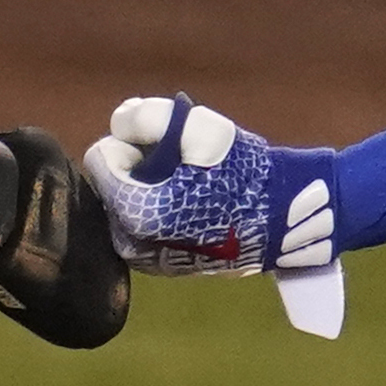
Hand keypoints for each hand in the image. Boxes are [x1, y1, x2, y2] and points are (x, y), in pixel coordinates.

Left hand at [79, 96, 340, 285]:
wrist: (284, 220)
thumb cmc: (241, 172)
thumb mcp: (198, 129)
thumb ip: (146, 118)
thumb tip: (117, 128)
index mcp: (135, 211)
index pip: (101, 160)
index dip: (131, 143)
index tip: (164, 146)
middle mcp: (130, 243)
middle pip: (110, 186)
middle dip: (134, 167)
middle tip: (176, 161)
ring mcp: (146, 260)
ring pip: (124, 208)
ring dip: (144, 188)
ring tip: (186, 181)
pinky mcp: (162, 268)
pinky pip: (142, 228)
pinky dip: (155, 211)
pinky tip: (190, 203)